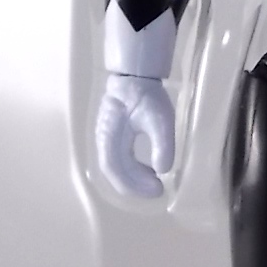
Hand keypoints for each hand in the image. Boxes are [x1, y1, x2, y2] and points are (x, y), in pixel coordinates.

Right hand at [95, 73, 174, 198]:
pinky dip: (131, 170)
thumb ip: (162, 144)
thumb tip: (163, 170)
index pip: (116, 169)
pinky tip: (148, 170)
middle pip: (114, 172)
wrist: (134, 76)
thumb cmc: (147, 95)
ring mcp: (105, 138)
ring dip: (133, 179)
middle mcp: (103, 139)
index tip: (157, 189)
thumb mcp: (161, 119)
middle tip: (158, 190)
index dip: (134, 184)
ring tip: (154, 182)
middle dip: (134, 186)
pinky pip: (117, 160)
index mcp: (111, 136)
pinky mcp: (111, 136)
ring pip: (115, 167)